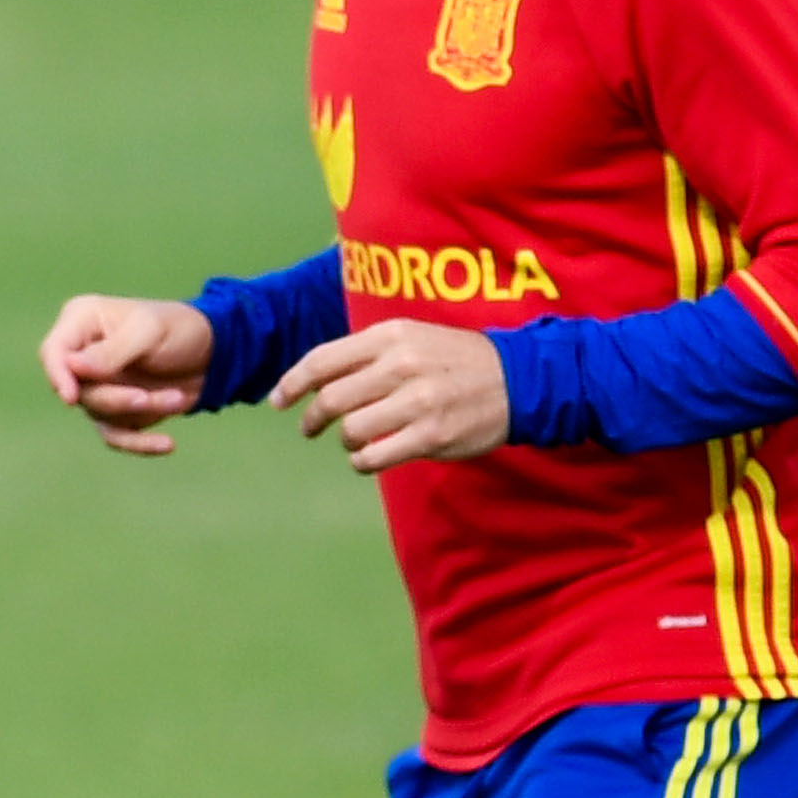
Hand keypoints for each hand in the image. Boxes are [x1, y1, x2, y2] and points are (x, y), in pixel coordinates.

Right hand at [38, 295, 217, 455]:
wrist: (214, 353)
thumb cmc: (180, 328)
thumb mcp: (149, 331)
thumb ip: (110, 351)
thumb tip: (71, 366)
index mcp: (82, 322)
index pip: (53, 352)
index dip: (57, 375)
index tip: (70, 397)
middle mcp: (82, 356)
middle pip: (78, 390)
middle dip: (117, 398)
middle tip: (148, 396)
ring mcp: (97, 386)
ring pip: (101, 414)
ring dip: (142, 411)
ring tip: (177, 398)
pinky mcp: (116, 411)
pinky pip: (116, 435)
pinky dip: (140, 443)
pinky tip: (168, 444)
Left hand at [269, 317, 508, 471]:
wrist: (519, 379)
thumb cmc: (454, 360)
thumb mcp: (411, 339)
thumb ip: (365, 355)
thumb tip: (314, 379)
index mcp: (390, 336)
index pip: (321, 360)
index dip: (291, 384)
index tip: (278, 401)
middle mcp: (401, 365)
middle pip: (331, 399)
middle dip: (314, 419)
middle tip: (311, 428)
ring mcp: (418, 402)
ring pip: (350, 431)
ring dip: (345, 441)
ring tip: (356, 441)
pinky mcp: (431, 436)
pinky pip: (374, 457)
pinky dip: (362, 461)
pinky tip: (369, 457)